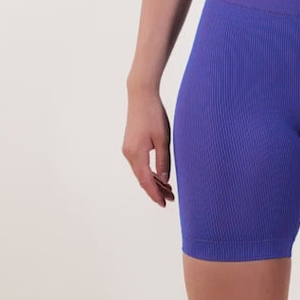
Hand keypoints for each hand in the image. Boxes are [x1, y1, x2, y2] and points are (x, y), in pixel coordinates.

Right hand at [122, 89, 173, 206]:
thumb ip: (163, 160)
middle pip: (143, 179)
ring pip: (141, 172)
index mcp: (136, 154)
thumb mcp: (163, 139)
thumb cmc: (154, 115)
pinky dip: (149, 171)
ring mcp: (128, 149)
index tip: (164, 204)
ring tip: (169, 190)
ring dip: (154, 181)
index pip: (146, 181)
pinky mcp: (131, 144)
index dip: (155, 194)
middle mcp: (129, 154)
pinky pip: (140, 164)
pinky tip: (160, 175)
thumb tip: (164, 179)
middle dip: (156, 190)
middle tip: (171, 199)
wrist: (141, 96)